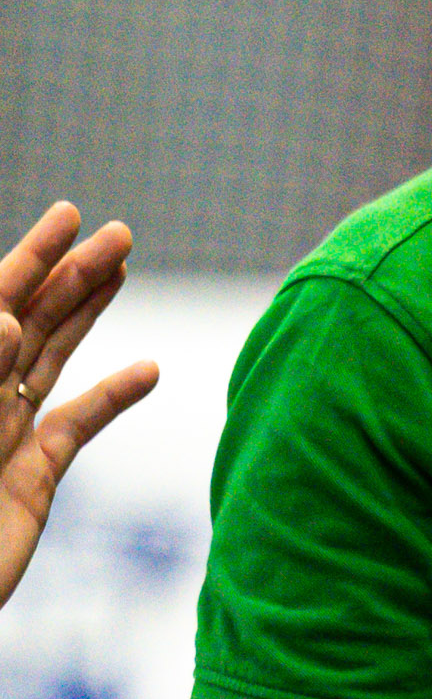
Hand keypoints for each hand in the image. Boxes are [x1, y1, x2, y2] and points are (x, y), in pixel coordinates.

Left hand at [0, 202, 158, 608]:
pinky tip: (149, 370)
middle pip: (28, 319)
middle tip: (119, 234)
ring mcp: (1, 437)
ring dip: (89, 313)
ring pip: (52, 359)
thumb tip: (8, 315)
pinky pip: (77, 427)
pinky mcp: (32, 482)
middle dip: (71, 273)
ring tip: (124, 269)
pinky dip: (114, 397)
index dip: (29, 257)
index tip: (68, 216)